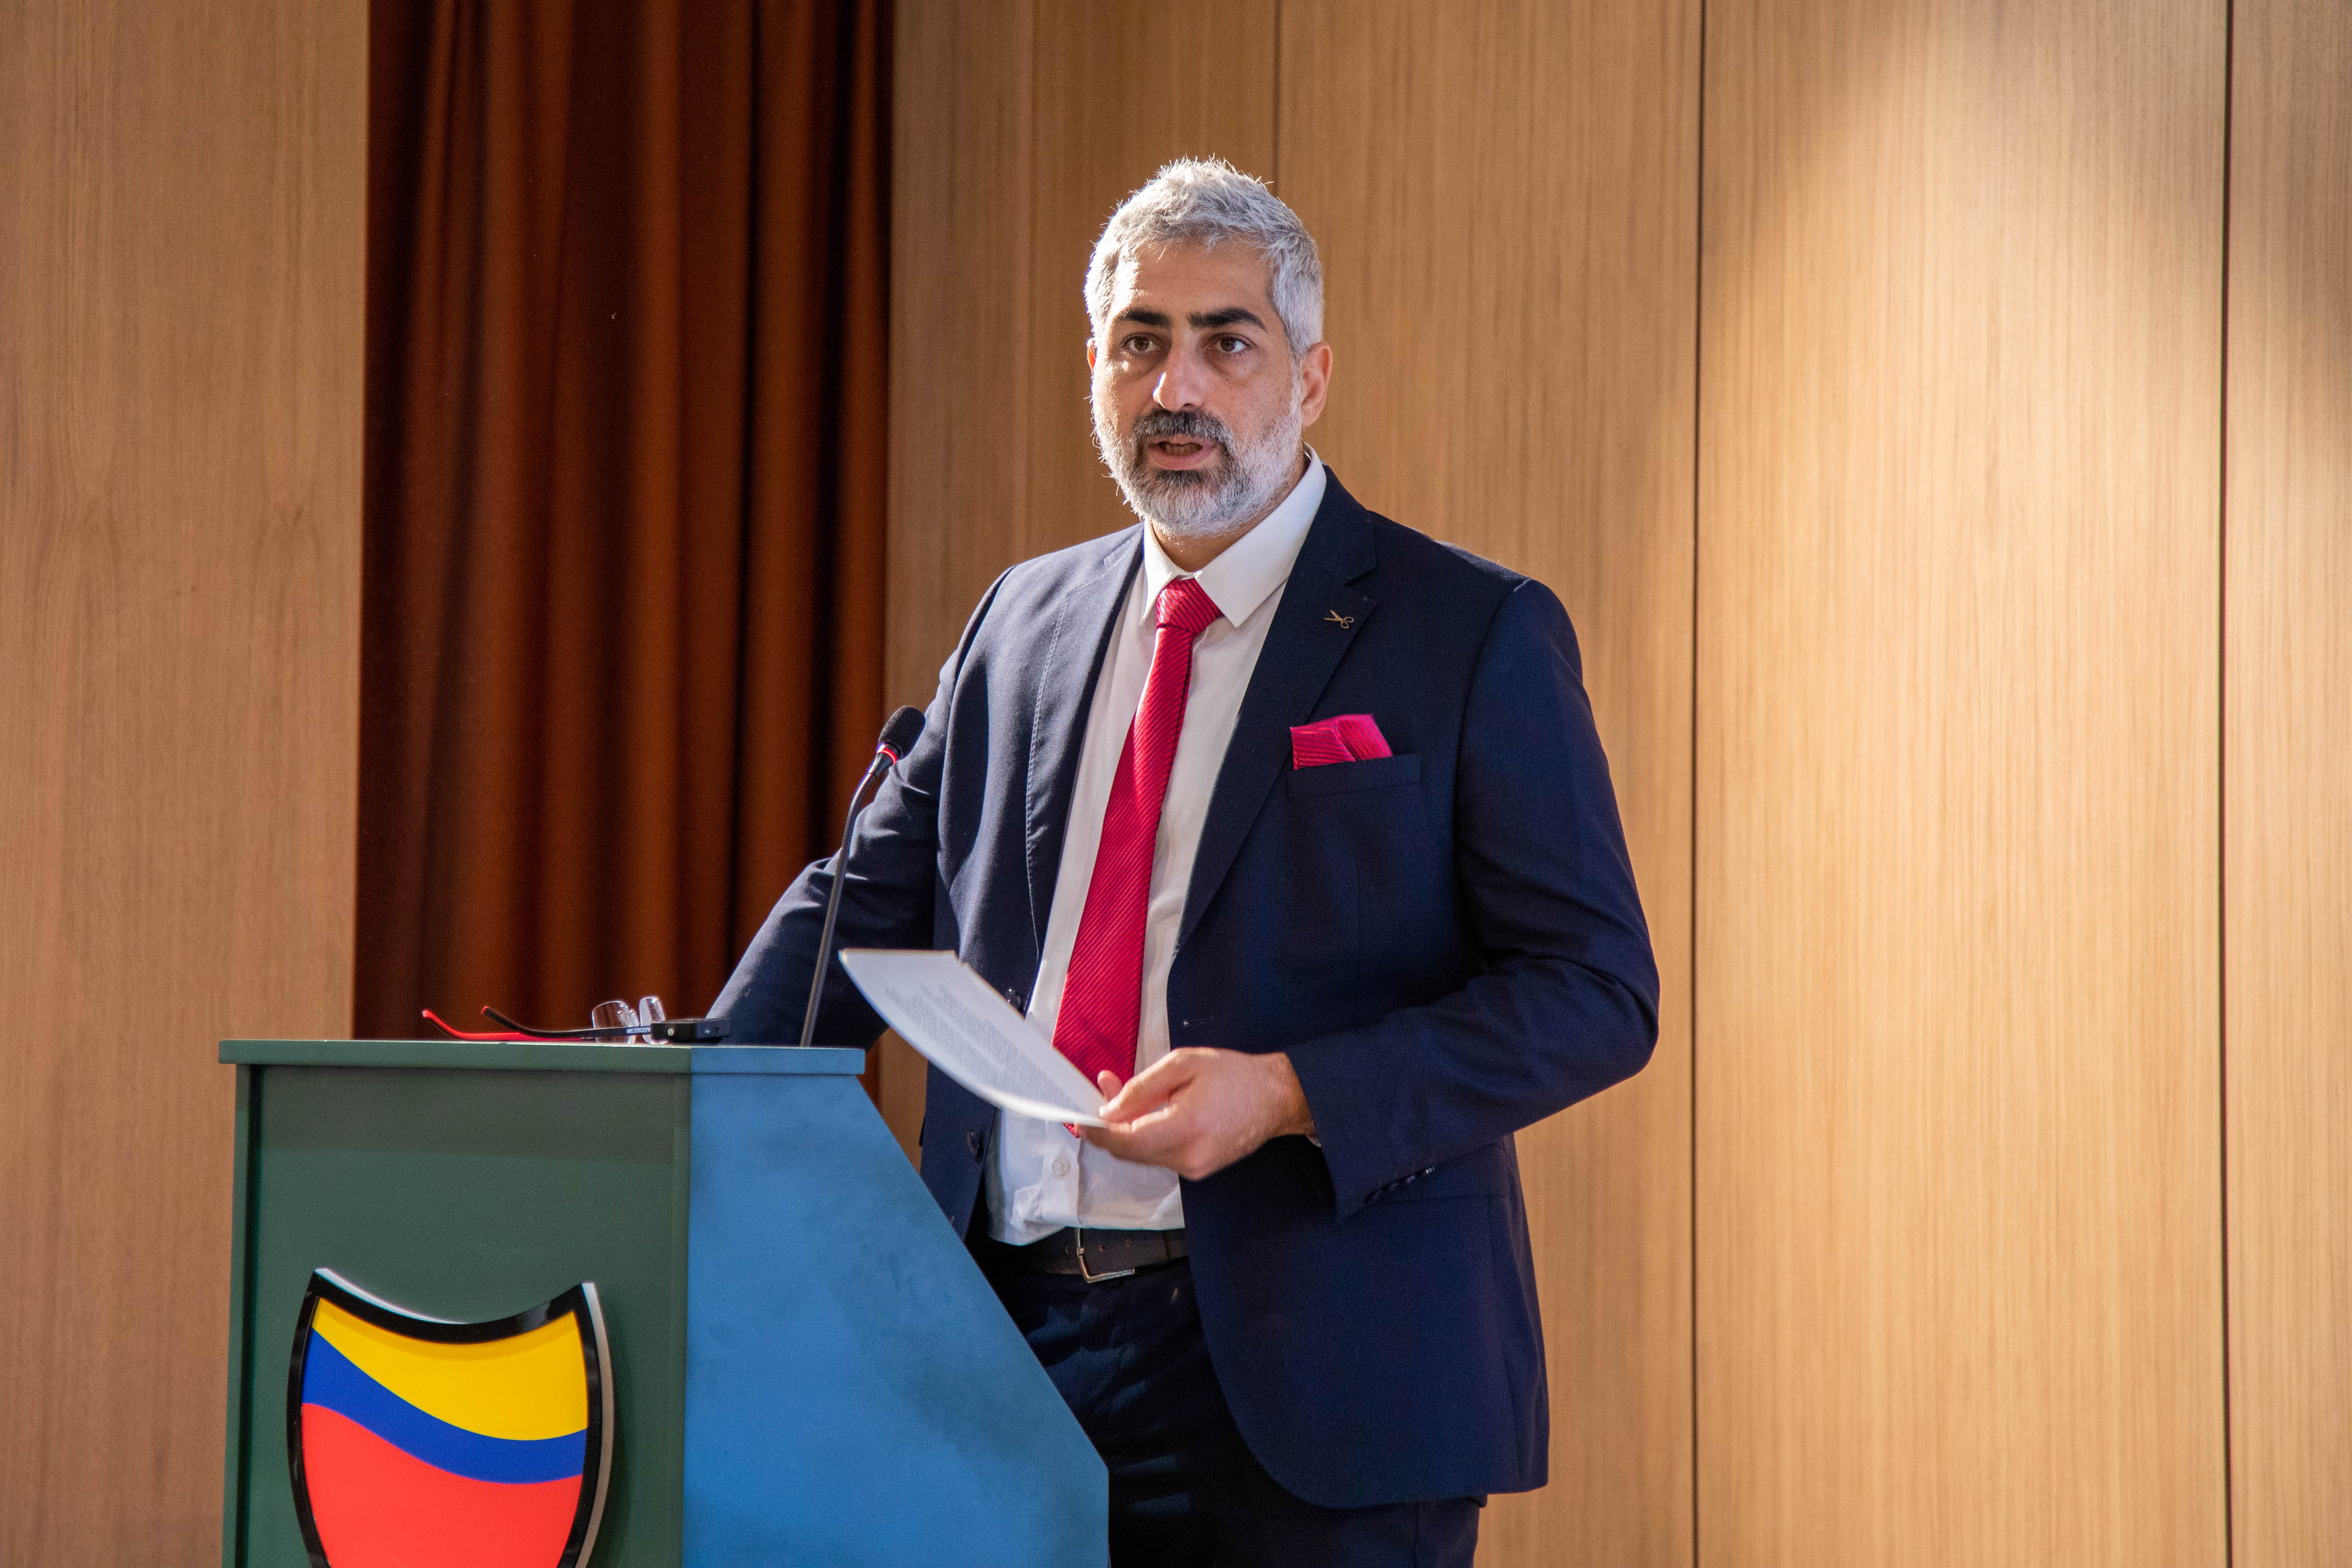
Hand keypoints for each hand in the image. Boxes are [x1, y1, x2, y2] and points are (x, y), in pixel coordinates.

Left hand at [1080, 1049, 1315, 1180]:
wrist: (1276, 1098)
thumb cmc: (1234, 1075)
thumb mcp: (1184, 1064)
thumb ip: (1142, 1088)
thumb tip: (1108, 1109)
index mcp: (1186, 1128)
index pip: (1126, 1142)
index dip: (1098, 1132)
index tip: (1080, 1117)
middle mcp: (1189, 1158)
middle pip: (1130, 1152)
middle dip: (1109, 1126)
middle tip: (1102, 1092)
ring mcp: (1195, 1169)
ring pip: (1143, 1155)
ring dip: (1126, 1130)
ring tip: (1124, 1097)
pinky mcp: (1198, 1169)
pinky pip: (1160, 1155)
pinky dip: (1146, 1137)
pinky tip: (1147, 1114)